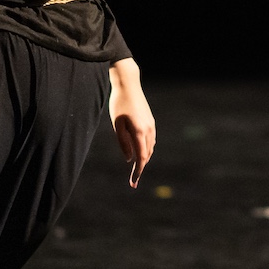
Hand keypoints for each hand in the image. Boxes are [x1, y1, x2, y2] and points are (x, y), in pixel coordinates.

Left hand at [108, 60, 156, 186]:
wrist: (128, 85)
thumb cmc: (118, 104)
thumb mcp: (117, 125)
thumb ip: (123, 143)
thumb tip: (129, 159)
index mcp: (139, 132)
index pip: (141, 158)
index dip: (137, 172)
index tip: (133, 184)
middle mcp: (148, 130)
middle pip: (147, 155)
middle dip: (140, 167)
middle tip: (132, 179)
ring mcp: (151, 125)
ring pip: (150, 148)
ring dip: (144, 159)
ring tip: (135, 168)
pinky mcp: (151, 121)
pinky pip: (151, 140)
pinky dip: (146, 149)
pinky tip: (140, 152)